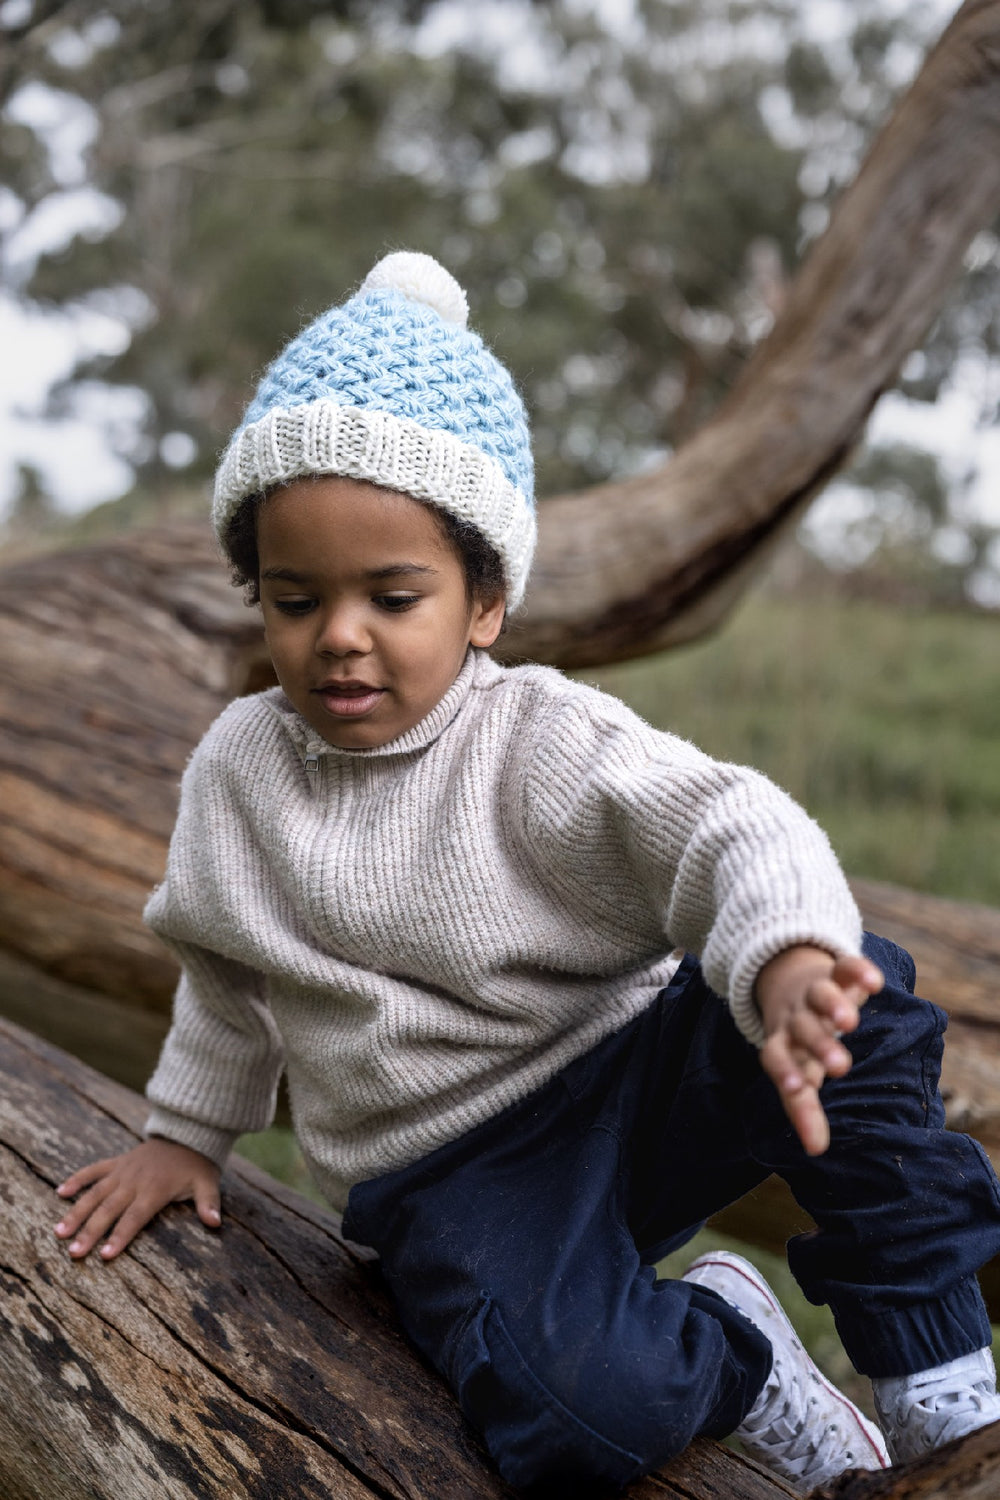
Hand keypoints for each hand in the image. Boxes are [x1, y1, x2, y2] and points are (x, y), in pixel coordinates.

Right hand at [54, 1138, 221, 1260]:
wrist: (187, 1133)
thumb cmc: (197, 1165)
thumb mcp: (208, 1183)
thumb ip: (209, 1204)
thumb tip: (216, 1223)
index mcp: (155, 1189)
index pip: (135, 1217)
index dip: (120, 1236)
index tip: (105, 1255)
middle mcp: (134, 1181)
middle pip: (109, 1209)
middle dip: (91, 1232)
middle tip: (74, 1252)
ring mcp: (123, 1171)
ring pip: (95, 1193)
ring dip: (77, 1212)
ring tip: (59, 1232)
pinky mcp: (117, 1162)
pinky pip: (94, 1170)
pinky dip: (78, 1179)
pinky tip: (60, 1193)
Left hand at [755, 945, 883, 1156]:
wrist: (788, 980)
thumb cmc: (798, 1042)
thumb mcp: (799, 1070)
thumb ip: (805, 1108)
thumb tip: (816, 1150)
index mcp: (783, 1044)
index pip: (776, 1059)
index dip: (785, 1074)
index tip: (795, 1089)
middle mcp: (795, 1017)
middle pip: (802, 1029)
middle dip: (818, 1045)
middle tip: (839, 1066)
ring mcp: (814, 992)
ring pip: (819, 995)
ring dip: (832, 1007)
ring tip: (849, 1022)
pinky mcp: (835, 971)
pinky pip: (844, 967)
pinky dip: (858, 971)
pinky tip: (874, 982)